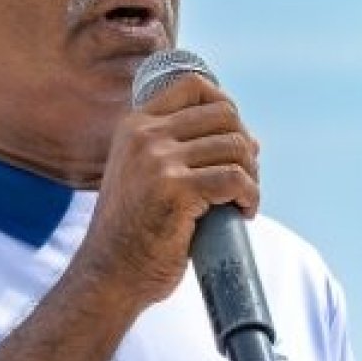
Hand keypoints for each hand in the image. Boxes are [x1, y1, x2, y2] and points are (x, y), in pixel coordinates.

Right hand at [73, 72, 259, 309]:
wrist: (110, 274)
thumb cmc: (135, 231)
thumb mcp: (145, 174)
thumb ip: (179, 149)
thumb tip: (248, 138)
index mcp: (135, 125)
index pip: (194, 86)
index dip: (225, 106)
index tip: (232, 140)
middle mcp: (144, 135)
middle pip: (224, 114)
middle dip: (245, 146)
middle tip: (243, 179)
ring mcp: (158, 161)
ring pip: (236, 147)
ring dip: (251, 175)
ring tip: (243, 199)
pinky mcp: (176, 190)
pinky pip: (235, 179)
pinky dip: (250, 196)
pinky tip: (244, 213)